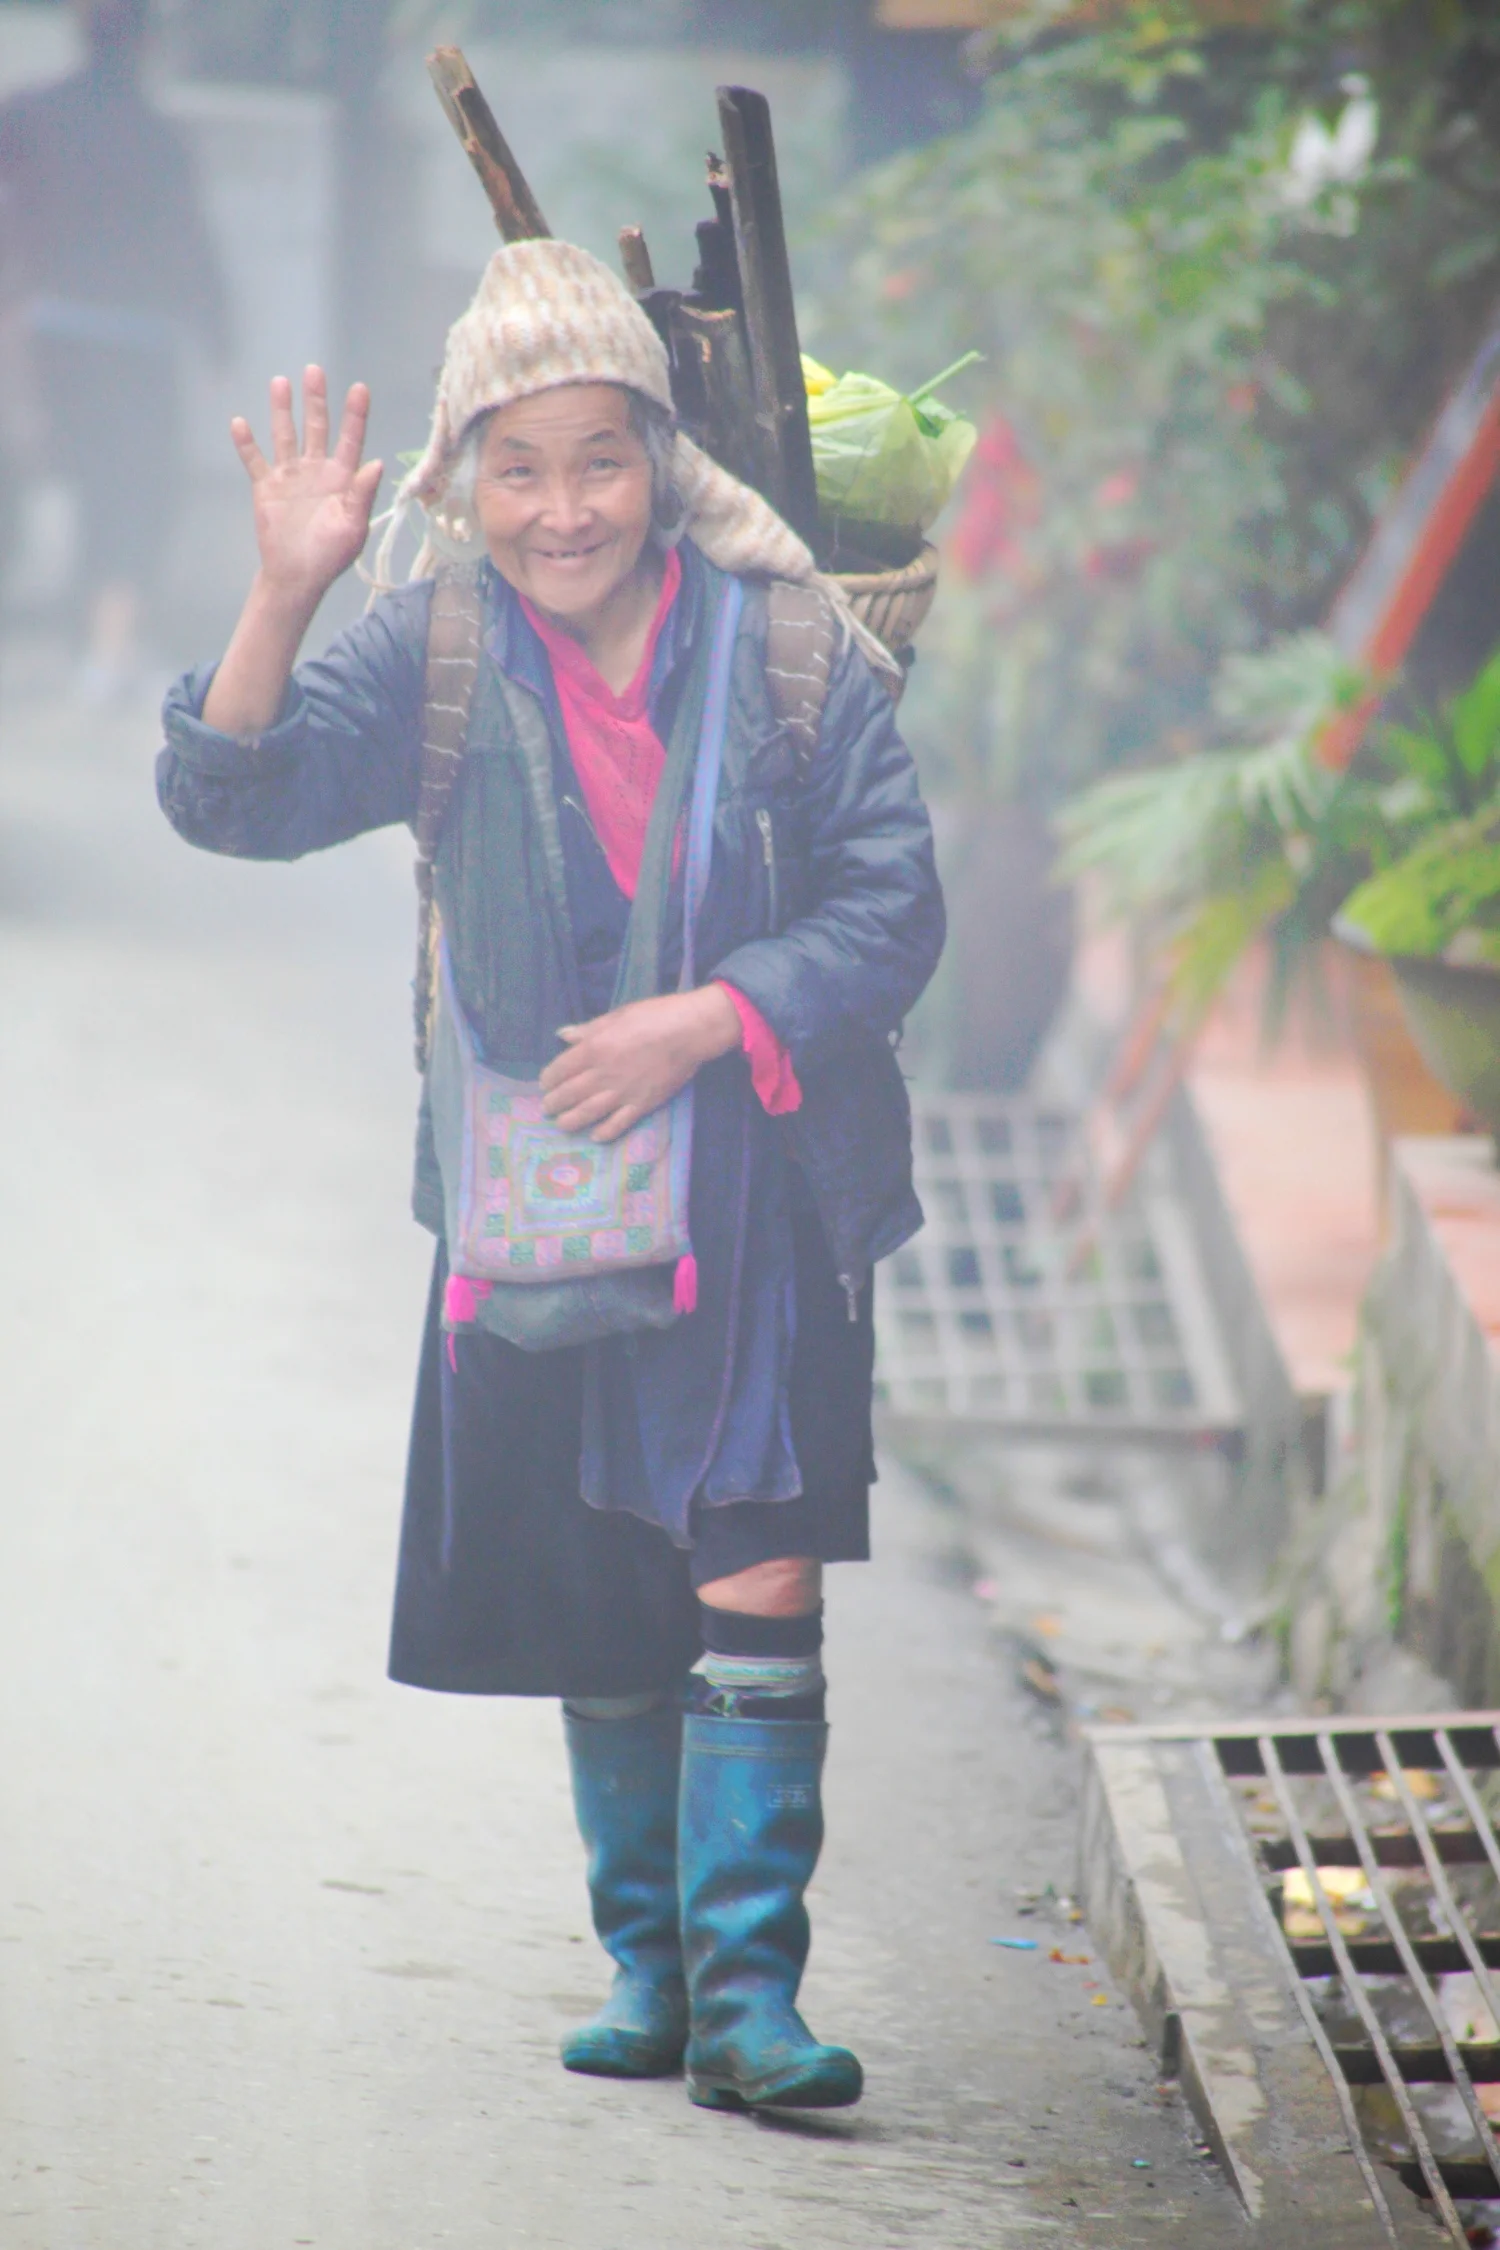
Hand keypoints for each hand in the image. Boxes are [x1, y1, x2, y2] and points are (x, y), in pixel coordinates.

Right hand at [230, 364, 382, 610]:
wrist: (297, 575)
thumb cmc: (330, 554)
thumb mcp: (353, 527)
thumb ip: (362, 495)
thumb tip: (377, 463)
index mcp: (342, 478)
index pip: (350, 440)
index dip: (355, 415)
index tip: (359, 388)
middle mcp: (316, 470)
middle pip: (316, 427)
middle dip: (316, 400)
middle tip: (314, 371)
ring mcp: (290, 475)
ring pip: (285, 435)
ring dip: (282, 410)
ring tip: (280, 382)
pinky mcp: (266, 486)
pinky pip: (254, 460)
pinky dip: (246, 443)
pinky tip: (239, 423)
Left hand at [539, 986, 741, 1142]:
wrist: (689, 1032)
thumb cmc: (653, 1016)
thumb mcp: (617, 1015)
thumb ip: (588, 1029)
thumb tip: (562, 1034)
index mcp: (593, 1048)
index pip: (560, 1069)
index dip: (549, 1079)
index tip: (545, 1083)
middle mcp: (602, 1074)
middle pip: (570, 1094)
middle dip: (554, 1102)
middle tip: (548, 1107)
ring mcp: (621, 1092)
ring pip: (588, 1113)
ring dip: (570, 1120)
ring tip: (562, 1124)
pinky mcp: (641, 1104)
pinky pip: (618, 1124)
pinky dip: (604, 1132)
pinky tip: (595, 1135)